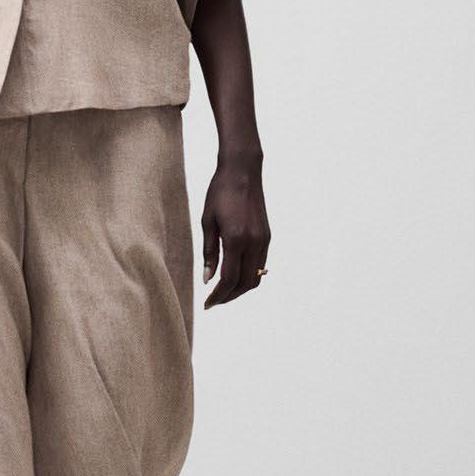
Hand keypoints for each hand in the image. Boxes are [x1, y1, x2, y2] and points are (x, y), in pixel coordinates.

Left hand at [200, 147, 270, 308]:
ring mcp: (264, 240)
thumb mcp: (207, 222)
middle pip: (245, 283)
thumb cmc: (219, 192)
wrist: (243, 171)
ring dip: (240, 288)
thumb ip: (208, 253)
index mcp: (236, 239)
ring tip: (223, 291)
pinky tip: (234, 274)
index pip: (229, 279)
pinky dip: (247, 275)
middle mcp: (254, 243)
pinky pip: (260, 264)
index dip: (218, 296)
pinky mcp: (267, 236)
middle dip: (229, 297)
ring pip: (256, 277)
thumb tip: (207, 279)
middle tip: (214, 301)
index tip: (207, 304)